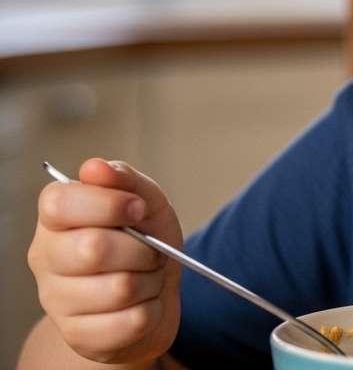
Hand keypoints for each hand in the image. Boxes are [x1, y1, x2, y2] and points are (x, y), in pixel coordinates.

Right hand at [28, 159, 183, 363]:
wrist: (155, 295)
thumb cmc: (145, 243)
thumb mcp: (146, 204)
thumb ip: (126, 180)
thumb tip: (96, 168)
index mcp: (56, 220)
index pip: (60, 203)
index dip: (108, 204)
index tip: (137, 209)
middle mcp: (46, 259)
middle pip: (94, 249)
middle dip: (142, 248)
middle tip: (151, 250)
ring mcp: (57, 301)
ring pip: (119, 288)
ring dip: (151, 280)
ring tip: (146, 277)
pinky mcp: (80, 336)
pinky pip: (132, 320)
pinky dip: (153, 310)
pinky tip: (143, 304)